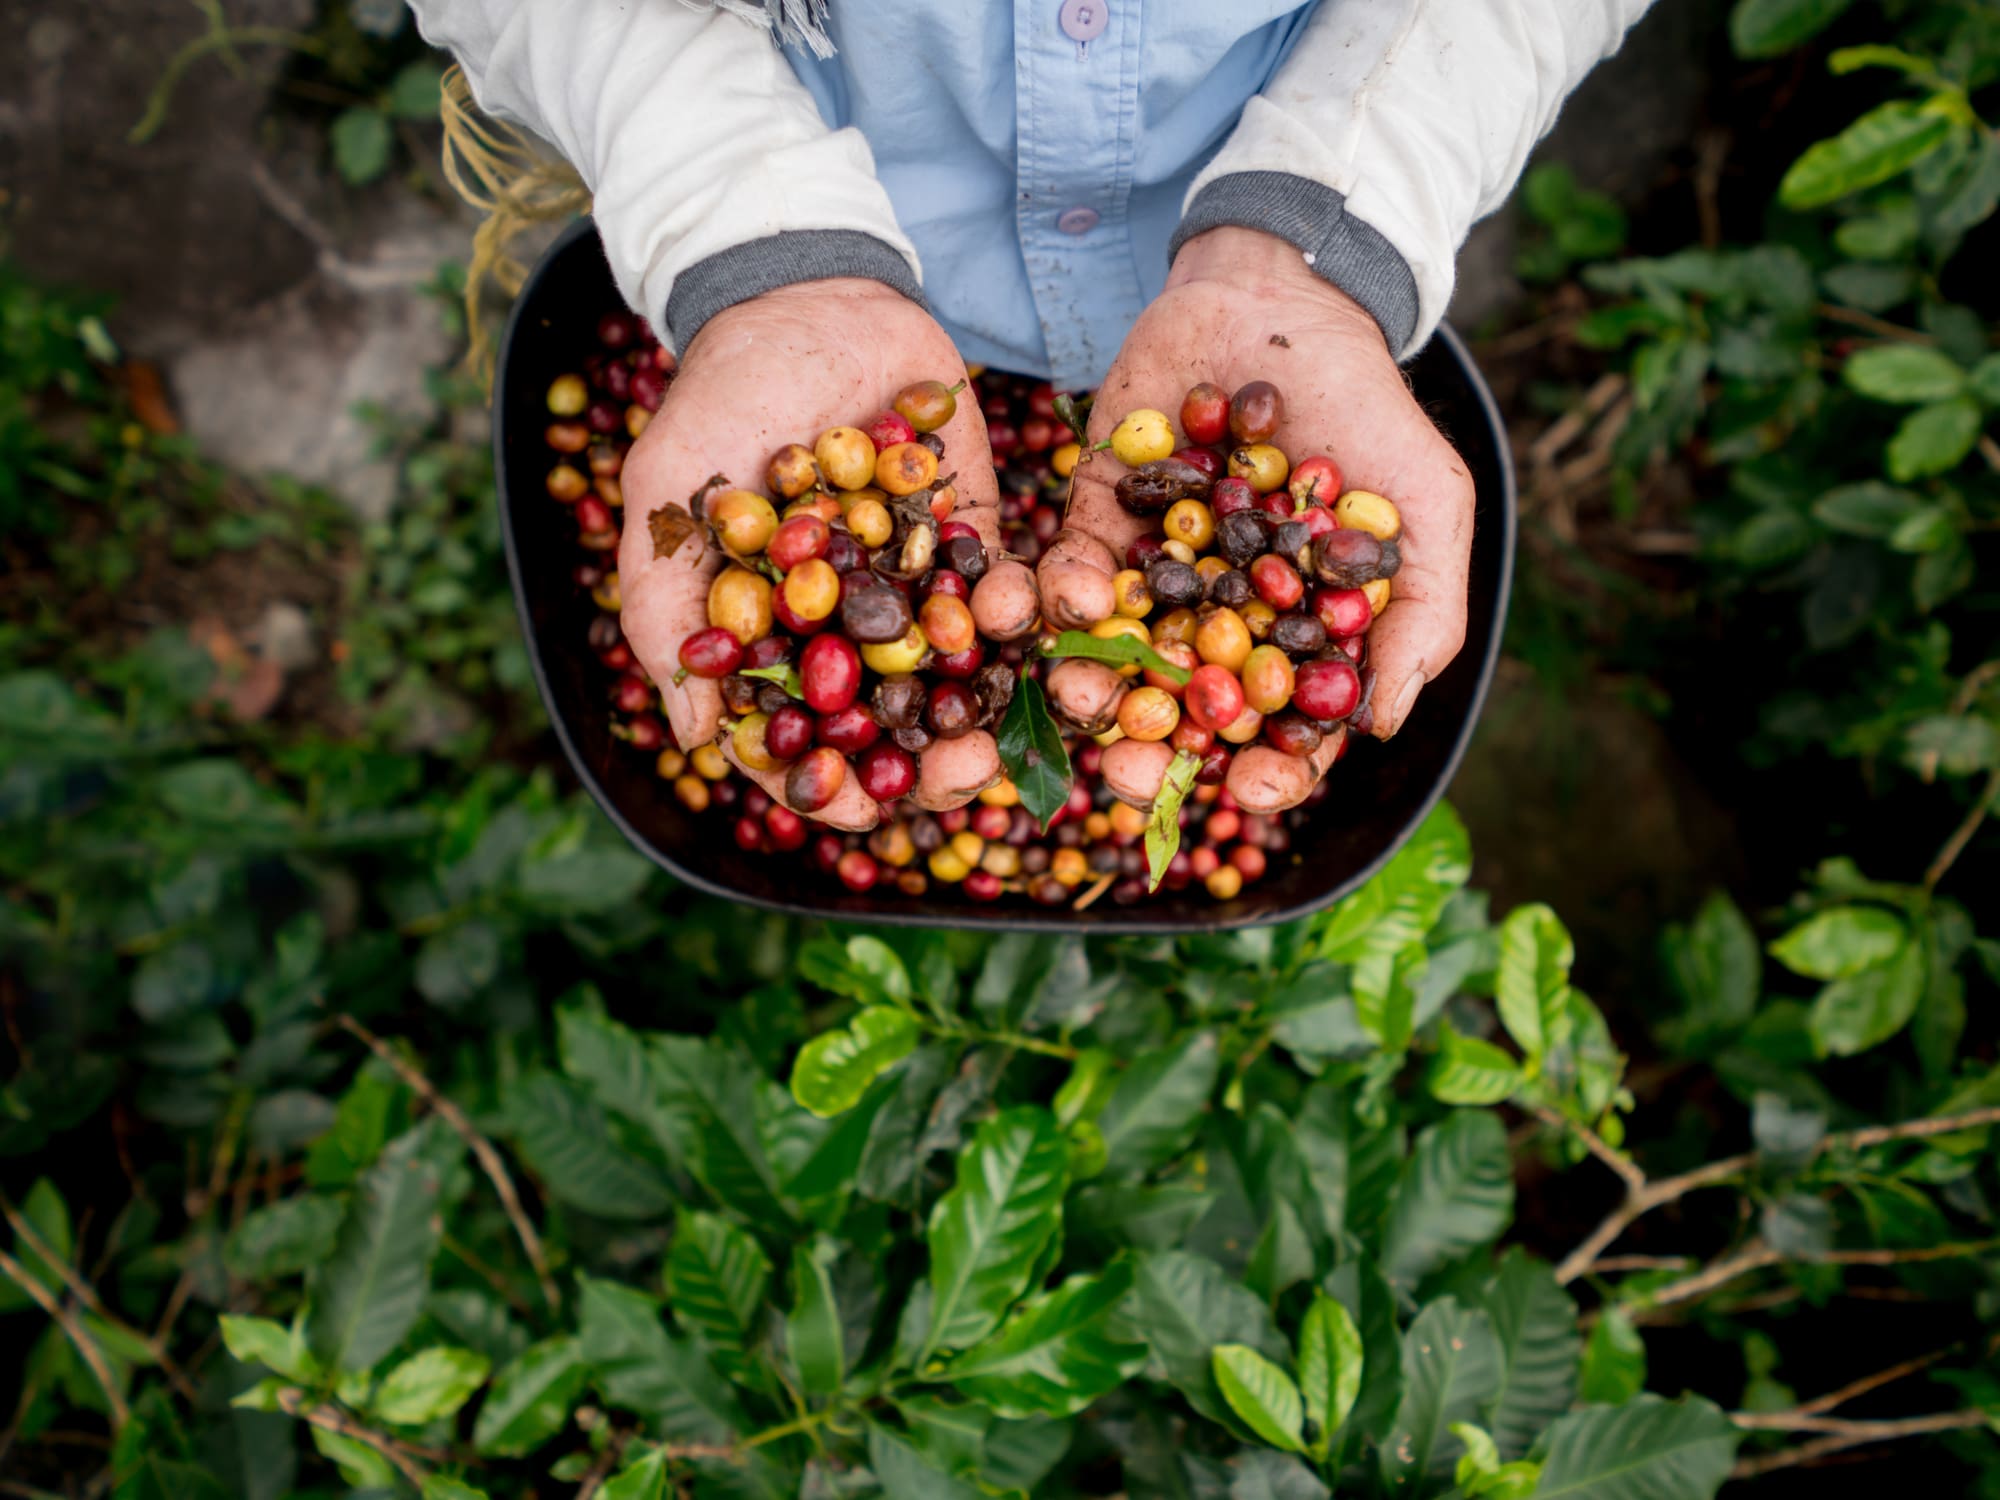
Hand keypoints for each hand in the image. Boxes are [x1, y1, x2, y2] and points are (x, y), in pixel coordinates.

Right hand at [618, 279, 1001, 830]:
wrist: (804, 295)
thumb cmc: (717, 400)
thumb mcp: (668, 499)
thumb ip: (667, 611)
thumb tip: (698, 736)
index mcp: (777, 638)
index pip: (802, 738)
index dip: (829, 785)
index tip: (860, 813)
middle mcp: (851, 627)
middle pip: (895, 725)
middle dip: (930, 767)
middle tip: (963, 781)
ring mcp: (918, 583)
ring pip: (959, 677)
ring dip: (986, 714)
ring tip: (1006, 737)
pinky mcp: (975, 532)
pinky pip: (1006, 588)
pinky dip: (1020, 613)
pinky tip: (1027, 622)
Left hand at [1045, 226, 1473, 813]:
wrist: (1284, 299)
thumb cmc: (1368, 409)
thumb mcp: (1427, 505)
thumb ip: (1421, 614)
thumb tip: (1382, 726)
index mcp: (1296, 639)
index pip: (1280, 732)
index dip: (1267, 773)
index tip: (1245, 788)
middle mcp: (1220, 623)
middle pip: (1183, 717)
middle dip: (1153, 754)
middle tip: (1129, 773)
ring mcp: (1154, 575)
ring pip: (1115, 658)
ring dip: (1092, 686)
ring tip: (1079, 694)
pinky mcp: (1097, 518)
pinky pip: (1070, 573)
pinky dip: (1064, 593)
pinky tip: (1069, 599)